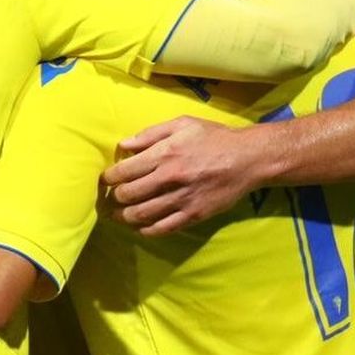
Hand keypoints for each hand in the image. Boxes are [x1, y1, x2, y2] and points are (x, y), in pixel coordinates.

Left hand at [102, 115, 262, 233]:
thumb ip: (150, 134)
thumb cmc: (213, 138)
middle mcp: (170, 178)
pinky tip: (140, 226)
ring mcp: (182, 199)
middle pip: (128, 195)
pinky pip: (163, 228)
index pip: (124, 171)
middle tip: (110, 198)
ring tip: (118, 215)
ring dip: (124, 217)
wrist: (249, 159)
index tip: (105, 180)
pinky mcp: (194, 215)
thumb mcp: (182, 124)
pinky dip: (146, 230)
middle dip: (114, 198)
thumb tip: (123, 145)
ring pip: (141, 215)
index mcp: (165, 154)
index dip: (109, 178)